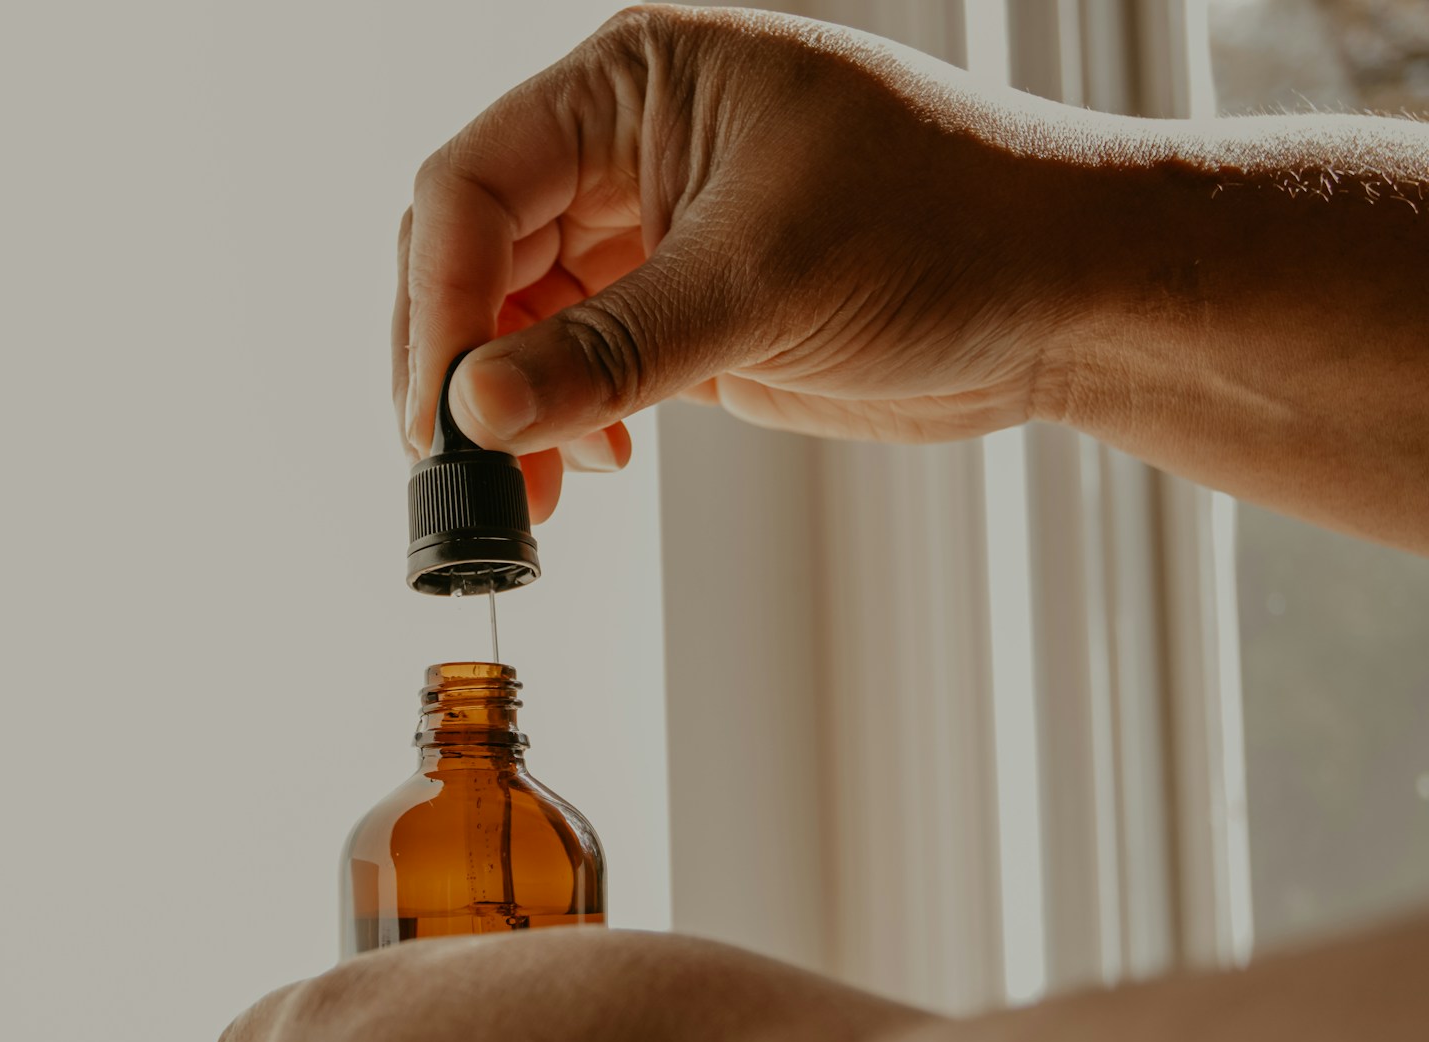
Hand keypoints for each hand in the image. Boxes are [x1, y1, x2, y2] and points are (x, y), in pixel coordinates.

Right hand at [393, 4, 1100, 518]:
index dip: (439, 302)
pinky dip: (563, 422)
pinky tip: (593, 463)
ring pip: (518, 320)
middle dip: (463, 366)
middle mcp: (629, 147)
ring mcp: (653, 231)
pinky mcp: (684, 308)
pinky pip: (579, 364)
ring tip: (534, 490)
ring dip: (508, 408)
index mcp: (635, 83)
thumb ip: (609, 350)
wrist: (1071, 292)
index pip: (474, 185)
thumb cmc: (952, 224)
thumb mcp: (765, 281)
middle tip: (466, 471)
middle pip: (478, 255)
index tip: (441, 411)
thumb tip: (475, 407)